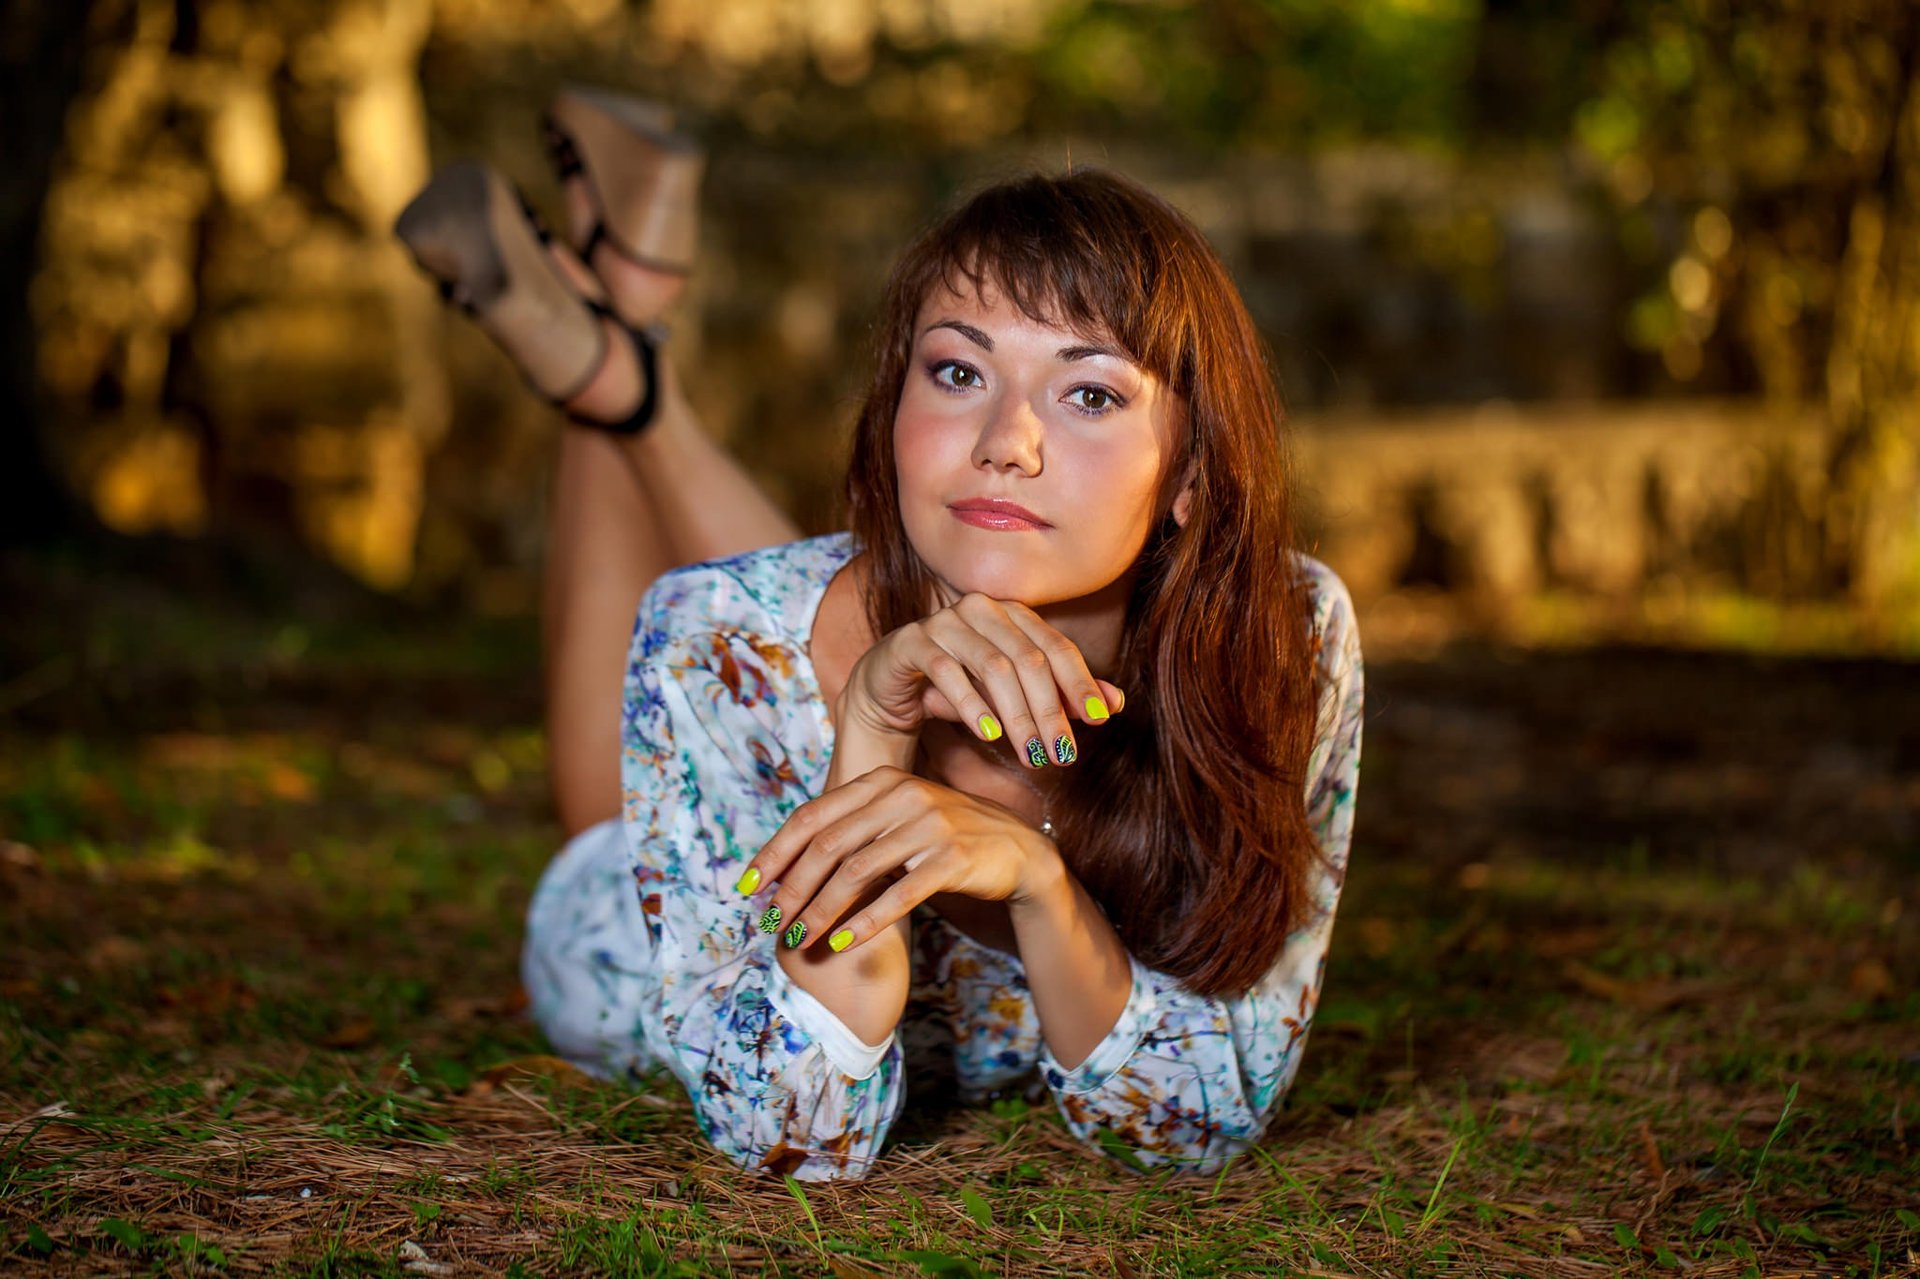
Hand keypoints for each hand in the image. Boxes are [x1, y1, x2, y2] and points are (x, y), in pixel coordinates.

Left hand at [739, 765, 1060, 953]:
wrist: (1019, 851)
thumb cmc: (947, 840)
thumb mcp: (899, 820)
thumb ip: (854, 830)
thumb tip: (789, 864)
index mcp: (881, 781)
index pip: (812, 816)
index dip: (774, 852)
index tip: (747, 885)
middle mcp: (902, 795)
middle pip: (827, 845)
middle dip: (792, 888)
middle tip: (770, 922)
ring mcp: (928, 824)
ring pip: (856, 872)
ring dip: (820, 911)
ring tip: (798, 939)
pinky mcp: (951, 857)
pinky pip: (897, 895)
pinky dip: (864, 923)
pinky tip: (842, 944)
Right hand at [839, 592, 1126, 769]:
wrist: (890, 688)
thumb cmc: (959, 688)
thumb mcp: (1012, 695)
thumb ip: (1060, 695)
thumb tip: (1114, 704)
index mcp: (1011, 613)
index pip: (1056, 647)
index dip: (1080, 682)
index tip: (1099, 721)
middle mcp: (980, 608)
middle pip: (1029, 659)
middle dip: (1050, 710)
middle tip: (1063, 754)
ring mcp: (943, 621)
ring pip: (993, 666)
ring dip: (1017, 716)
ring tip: (1031, 754)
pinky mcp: (910, 641)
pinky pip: (947, 671)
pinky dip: (972, 705)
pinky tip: (990, 735)